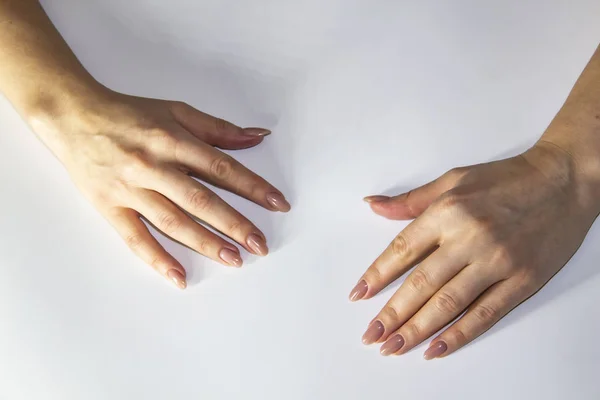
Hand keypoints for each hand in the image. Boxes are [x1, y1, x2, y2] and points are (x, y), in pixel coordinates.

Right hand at [32, 90, 289, 288]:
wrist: (72, 117)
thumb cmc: (129, 114)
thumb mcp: (176, 111)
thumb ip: (217, 128)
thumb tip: (257, 137)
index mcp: (172, 141)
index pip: (221, 168)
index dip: (253, 186)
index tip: (277, 203)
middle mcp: (154, 167)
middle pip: (201, 200)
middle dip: (234, 224)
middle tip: (260, 245)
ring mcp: (130, 189)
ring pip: (173, 222)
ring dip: (205, 243)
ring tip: (233, 259)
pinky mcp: (110, 207)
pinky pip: (135, 237)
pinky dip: (157, 258)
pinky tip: (179, 276)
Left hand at [349, 142, 598, 358]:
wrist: (563, 180)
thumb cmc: (507, 178)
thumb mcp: (454, 179)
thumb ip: (412, 200)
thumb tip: (373, 206)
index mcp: (448, 211)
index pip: (403, 250)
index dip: (377, 275)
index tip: (358, 295)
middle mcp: (470, 238)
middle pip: (421, 283)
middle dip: (392, 313)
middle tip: (370, 335)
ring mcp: (498, 261)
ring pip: (449, 304)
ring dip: (417, 329)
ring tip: (393, 347)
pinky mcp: (522, 279)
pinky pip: (486, 313)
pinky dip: (460, 334)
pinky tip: (437, 348)